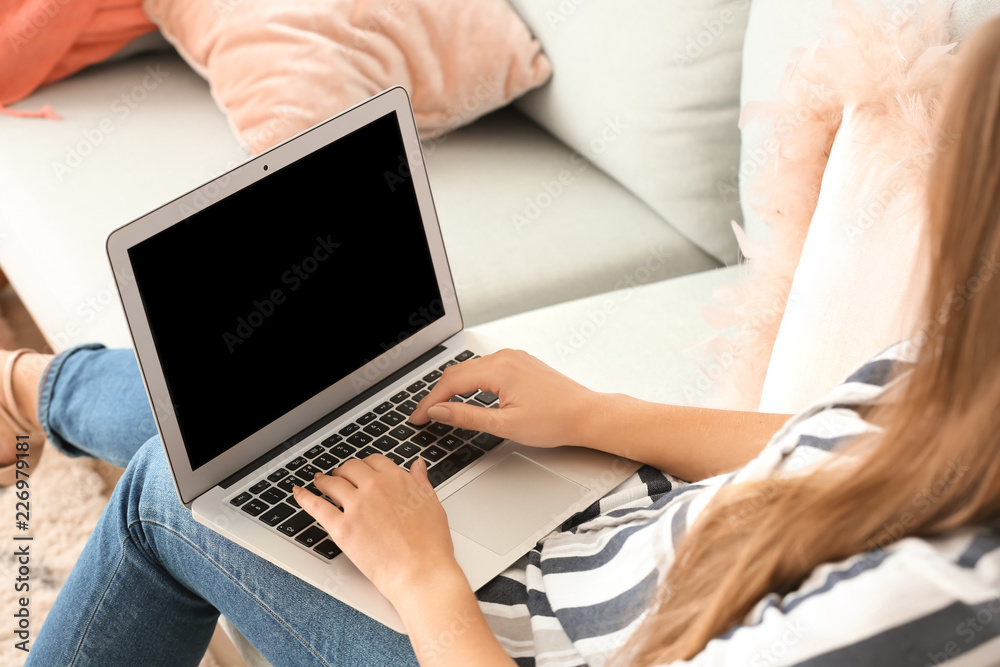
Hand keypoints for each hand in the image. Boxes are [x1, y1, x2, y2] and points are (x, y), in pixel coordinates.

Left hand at [292, 455, 461, 606]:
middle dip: (344, 471)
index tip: (364, 471)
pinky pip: (316, 506)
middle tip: (341, 476)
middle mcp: (375, 487)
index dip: (366, 466)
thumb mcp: (432, 504)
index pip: (374, 461)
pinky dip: (304, 497)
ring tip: (320, 482)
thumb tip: (417, 465)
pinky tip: (298, 493)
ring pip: (332, 483)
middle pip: (351, 468)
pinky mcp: (341, 528)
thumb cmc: (430, 545)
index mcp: (397, 479)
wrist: (421, 572)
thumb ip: (421, 481)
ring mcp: (356, 506)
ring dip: (324, 481)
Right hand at [409, 349, 600, 448]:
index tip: (418, 417)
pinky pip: (486, 367)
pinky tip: (466, 394)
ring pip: (471, 368)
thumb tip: (439, 412)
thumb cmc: (555, 421)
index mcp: (499, 369)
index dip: (430, 402)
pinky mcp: (521, 362)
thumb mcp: (505, 425)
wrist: (587, 414)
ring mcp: (514, 357)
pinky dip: (470, 381)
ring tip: (440, 407)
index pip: (451, 383)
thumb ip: (467, 417)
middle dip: (437, 393)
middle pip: (457, 372)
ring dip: (453, 386)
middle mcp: (505, 357)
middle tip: (424, 415)